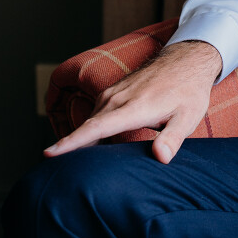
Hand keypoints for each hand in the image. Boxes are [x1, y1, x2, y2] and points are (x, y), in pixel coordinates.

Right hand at [45, 40, 222, 163]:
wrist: (186, 60)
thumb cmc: (189, 91)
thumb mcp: (189, 116)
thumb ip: (173, 138)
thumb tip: (160, 157)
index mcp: (134, 107)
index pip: (96, 128)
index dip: (72, 142)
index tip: (49, 153)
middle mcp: (118, 98)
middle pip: (88, 128)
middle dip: (71, 150)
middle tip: (65, 176)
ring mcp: (114, 93)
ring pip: (91, 122)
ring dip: (83, 141)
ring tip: (80, 166)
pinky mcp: (113, 92)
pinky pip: (96, 115)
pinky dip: (92, 130)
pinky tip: (96, 146)